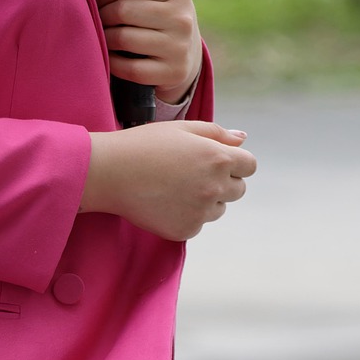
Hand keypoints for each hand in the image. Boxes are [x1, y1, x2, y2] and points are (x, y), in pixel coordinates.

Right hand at [82, 120, 255, 241]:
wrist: (110, 173)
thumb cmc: (144, 144)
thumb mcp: (182, 128)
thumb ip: (217, 133)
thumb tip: (243, 139)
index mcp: (218, 158)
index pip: (250, 165)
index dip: (235, 161)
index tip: (216, 159)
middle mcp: (215, 187)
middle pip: (239, 189)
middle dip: (224, 180)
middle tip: (192, 172)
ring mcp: (201, 212)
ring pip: (219, 208)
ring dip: (207, 199)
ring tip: (175, 186)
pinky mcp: (186, 230)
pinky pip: (198, 223)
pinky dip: (188, 214)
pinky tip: (165, 200)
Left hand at [92, 0, 202, 102]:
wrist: (186, 57)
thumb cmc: (158, 19)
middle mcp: (182, 19)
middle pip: (124, 10)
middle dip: (102, 13)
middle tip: (96, 18)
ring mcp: (178, 48)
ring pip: (123, 38)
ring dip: (104, 37)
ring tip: (102, 35)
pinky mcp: (172, 73)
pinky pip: (129, 68)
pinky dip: (112, 62)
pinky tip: (110, 56)